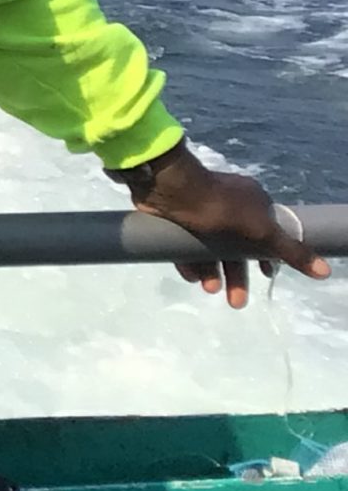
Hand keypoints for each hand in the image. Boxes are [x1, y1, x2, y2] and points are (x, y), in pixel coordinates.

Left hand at [130, 143, 332, 307]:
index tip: (265, 275)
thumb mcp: (260, 230)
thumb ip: (289, 250)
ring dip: (213, 272)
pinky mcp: (176, 219)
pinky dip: (190, 262)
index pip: (265, 233)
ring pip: (210, 249)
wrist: (167, 188)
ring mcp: (200, 212)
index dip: (265, 257)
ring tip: (210, 290)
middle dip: (237, 275)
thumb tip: (324, 271)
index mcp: (251, 202)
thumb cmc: (219, 206)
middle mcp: (227, 206)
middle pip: (236, 247)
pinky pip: (186, 245)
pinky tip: (191, 277)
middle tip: (235, 302)